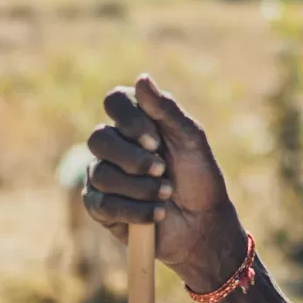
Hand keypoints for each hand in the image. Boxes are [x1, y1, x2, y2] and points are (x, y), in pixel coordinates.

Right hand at [83, 74, 247, 291]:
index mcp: (136, 121)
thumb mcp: (190, 139)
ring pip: (100, 173)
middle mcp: (114, 144)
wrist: (203, 224)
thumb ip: (166, 109)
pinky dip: (135, 211)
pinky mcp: (100, 207)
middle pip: (98, 138)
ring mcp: (103, 174)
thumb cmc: (199, 177)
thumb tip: (141, 78)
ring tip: (166, 194)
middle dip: (134, 159)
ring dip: (140, 188)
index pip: (114, 101)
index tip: (156, 140)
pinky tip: (157, 213)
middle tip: (162, 170)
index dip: (130, 120)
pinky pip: (102, 205)